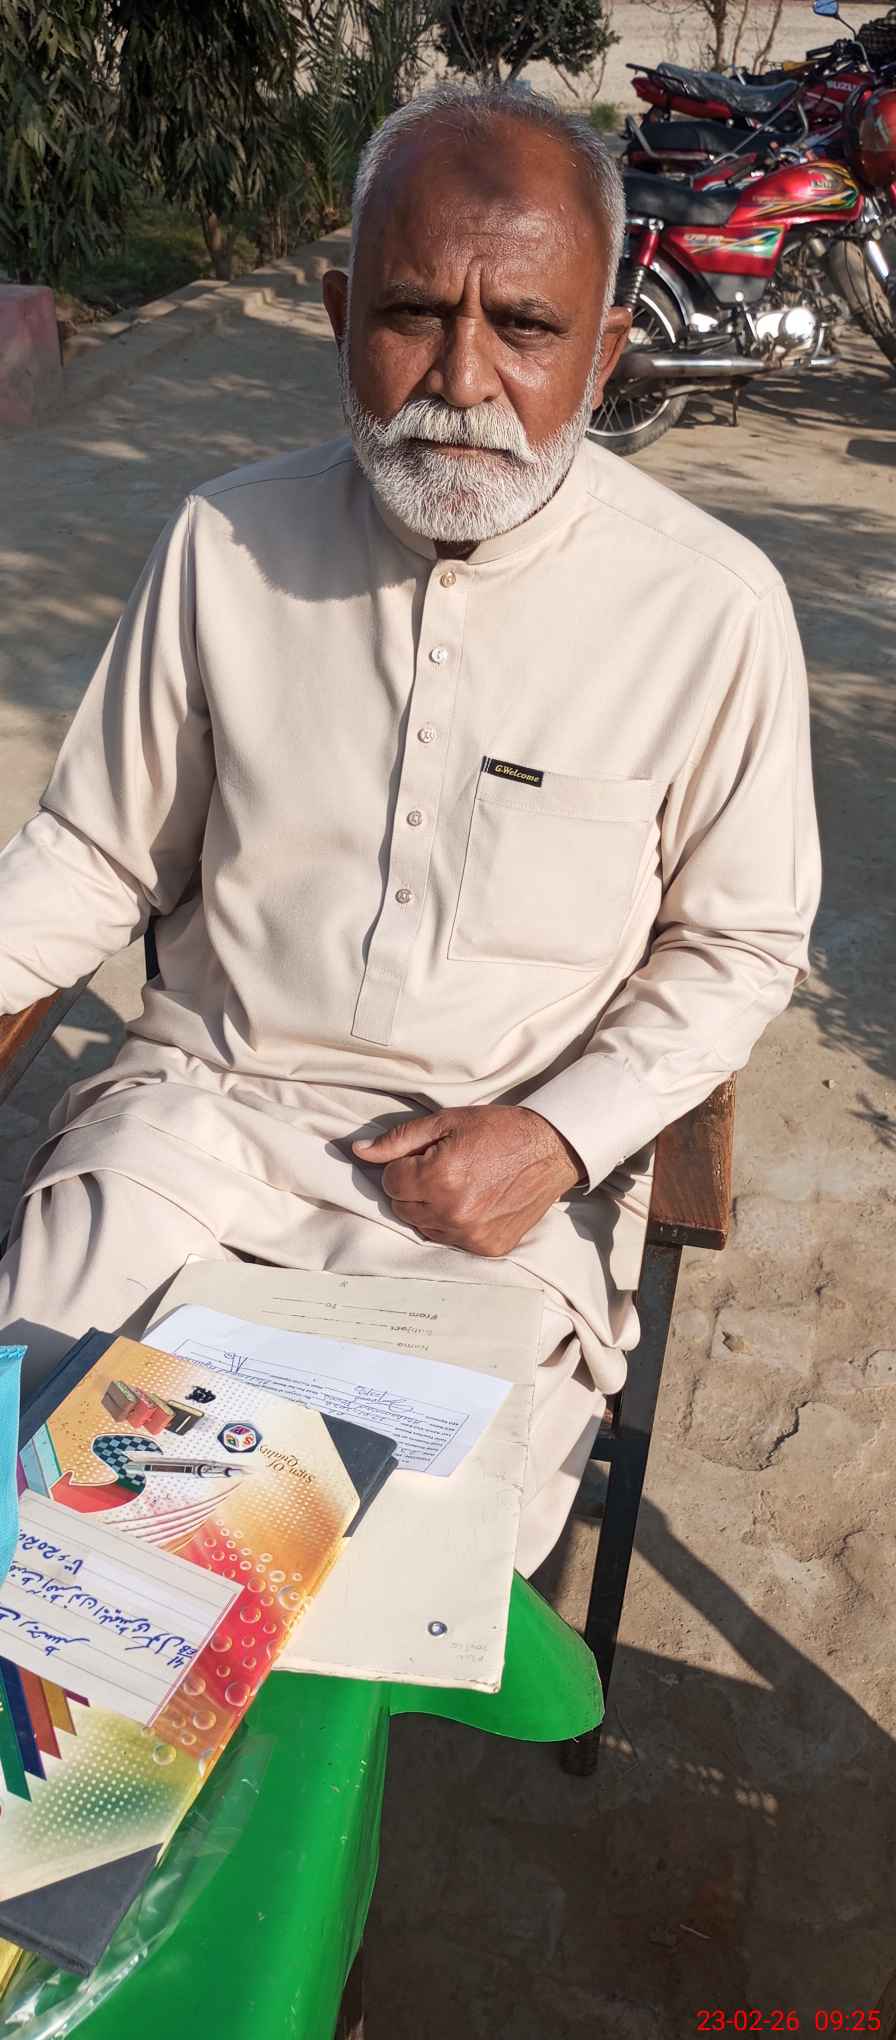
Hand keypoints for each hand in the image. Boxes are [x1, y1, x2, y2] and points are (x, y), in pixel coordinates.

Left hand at [352, 1105, 583, 1257]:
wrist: (550, 1150)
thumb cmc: (498, 1130)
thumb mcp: (446, 1123)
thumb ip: (398, 1140)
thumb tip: (359, 1152)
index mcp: (437, 1178)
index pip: (390, 1183)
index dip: (404, 1166)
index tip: (426, 1157)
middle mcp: (451, 1212)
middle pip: (402, 1208)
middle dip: (414, 1189)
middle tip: (442, 1169)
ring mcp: (470, 1235)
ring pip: (423, 1227)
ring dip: (431, 1209)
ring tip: (459, 1186)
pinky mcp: (487, 1248)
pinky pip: (451, 1241)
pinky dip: (455, 1225)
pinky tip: (475, 1203)